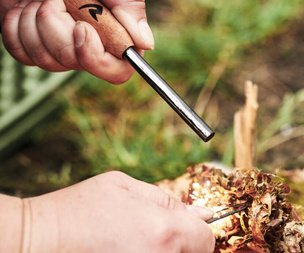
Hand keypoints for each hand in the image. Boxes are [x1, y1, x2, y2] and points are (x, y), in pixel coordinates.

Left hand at [1, 0, 153, 83]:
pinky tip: (25, 9)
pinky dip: (17, 27)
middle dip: (57, 26)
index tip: (81, 28)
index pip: (116, 71)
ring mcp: (59, 49)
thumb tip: (146, 43)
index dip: (96, 59)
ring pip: (44, 60)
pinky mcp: (31, 45)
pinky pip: (21, 54)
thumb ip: (129, 9)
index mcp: (113, 35)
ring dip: (36, 22)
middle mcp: (88, 47)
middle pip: (73, 63)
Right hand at [22, 171, 214, 252]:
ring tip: (138, 242)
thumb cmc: (79, 210)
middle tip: (155, 235)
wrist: (40, 241)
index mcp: (164, 231)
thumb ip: (168, 201)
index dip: (198, 230)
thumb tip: (202, 213)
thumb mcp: (126, 187)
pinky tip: (130, 250)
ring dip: (167, 252)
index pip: (205, 239)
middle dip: (183, 244)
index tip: (185, 227)